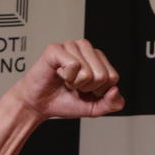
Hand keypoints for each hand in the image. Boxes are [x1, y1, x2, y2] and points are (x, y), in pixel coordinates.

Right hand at [9, 39, 124, 118]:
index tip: (86, 90)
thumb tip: (115, 90)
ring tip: (66, 80)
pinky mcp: (56, 49)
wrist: (39, 105)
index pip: (113, 77)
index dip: (99, 91)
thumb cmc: (65, 101)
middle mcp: (86, 48)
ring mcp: (71, 46)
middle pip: (102, 75)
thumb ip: (112, 103)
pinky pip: (74, 66)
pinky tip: (59, 74)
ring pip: (88, 72)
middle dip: (88, 88)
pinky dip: (66, 78)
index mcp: (98, 59)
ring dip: (76, 83)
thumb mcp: (94, 107)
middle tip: (74, 86)